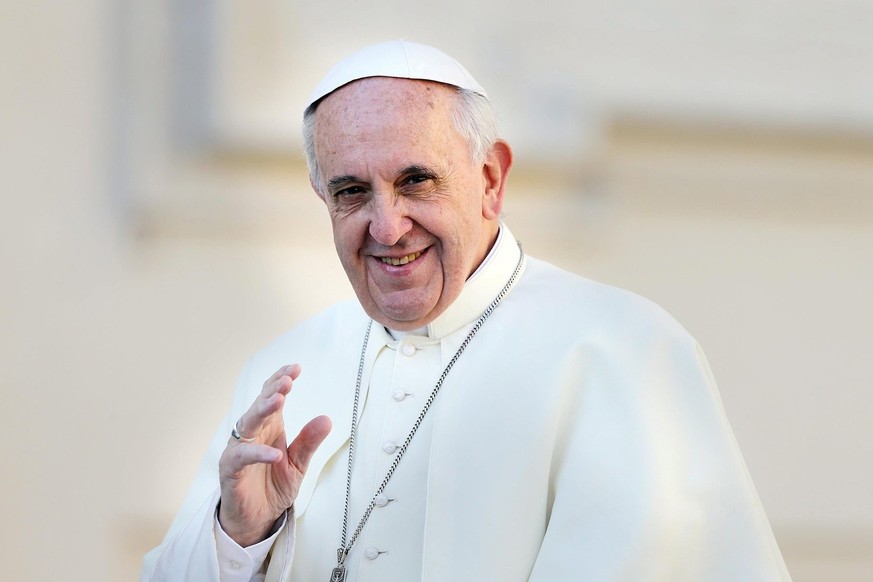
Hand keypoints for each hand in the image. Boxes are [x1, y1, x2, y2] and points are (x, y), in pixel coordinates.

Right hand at [218, 364, 331, 546]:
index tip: (295, 368)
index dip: (281, 381)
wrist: (256, 519)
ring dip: (262, 411)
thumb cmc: (273, 487)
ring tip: (279, 400)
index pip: (271, 397)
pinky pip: (242, 458)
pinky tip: (275, 453)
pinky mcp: (231, 471)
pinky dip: (258, 454)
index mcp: (269, 427)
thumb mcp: (298, 464)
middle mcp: (252, 434)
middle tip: (287, 380)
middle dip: (272, 391)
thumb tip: (326, 418)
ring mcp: (239, 450)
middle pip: (259, 406)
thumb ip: (309, 442)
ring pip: (247, 424)